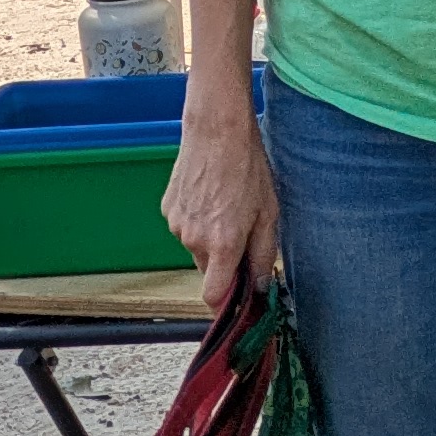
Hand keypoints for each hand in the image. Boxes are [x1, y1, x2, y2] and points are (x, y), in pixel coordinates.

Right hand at [164, 96, 279, 311]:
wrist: (216, 130)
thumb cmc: (247, 167)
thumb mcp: (268, 213)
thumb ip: (263, 254)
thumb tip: (260, 285)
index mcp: (222, 244)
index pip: (213, 296)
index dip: (225, 305)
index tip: (237, 303)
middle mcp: (193, 239)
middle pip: (208, 270)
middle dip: (225, 263)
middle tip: (243, 235)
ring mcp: (176, 224)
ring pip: (196, 247)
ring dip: (211, 239)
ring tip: (227, 205)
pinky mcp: (167, 209)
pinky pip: (185, 227)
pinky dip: (198, 221)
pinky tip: (211, 195)